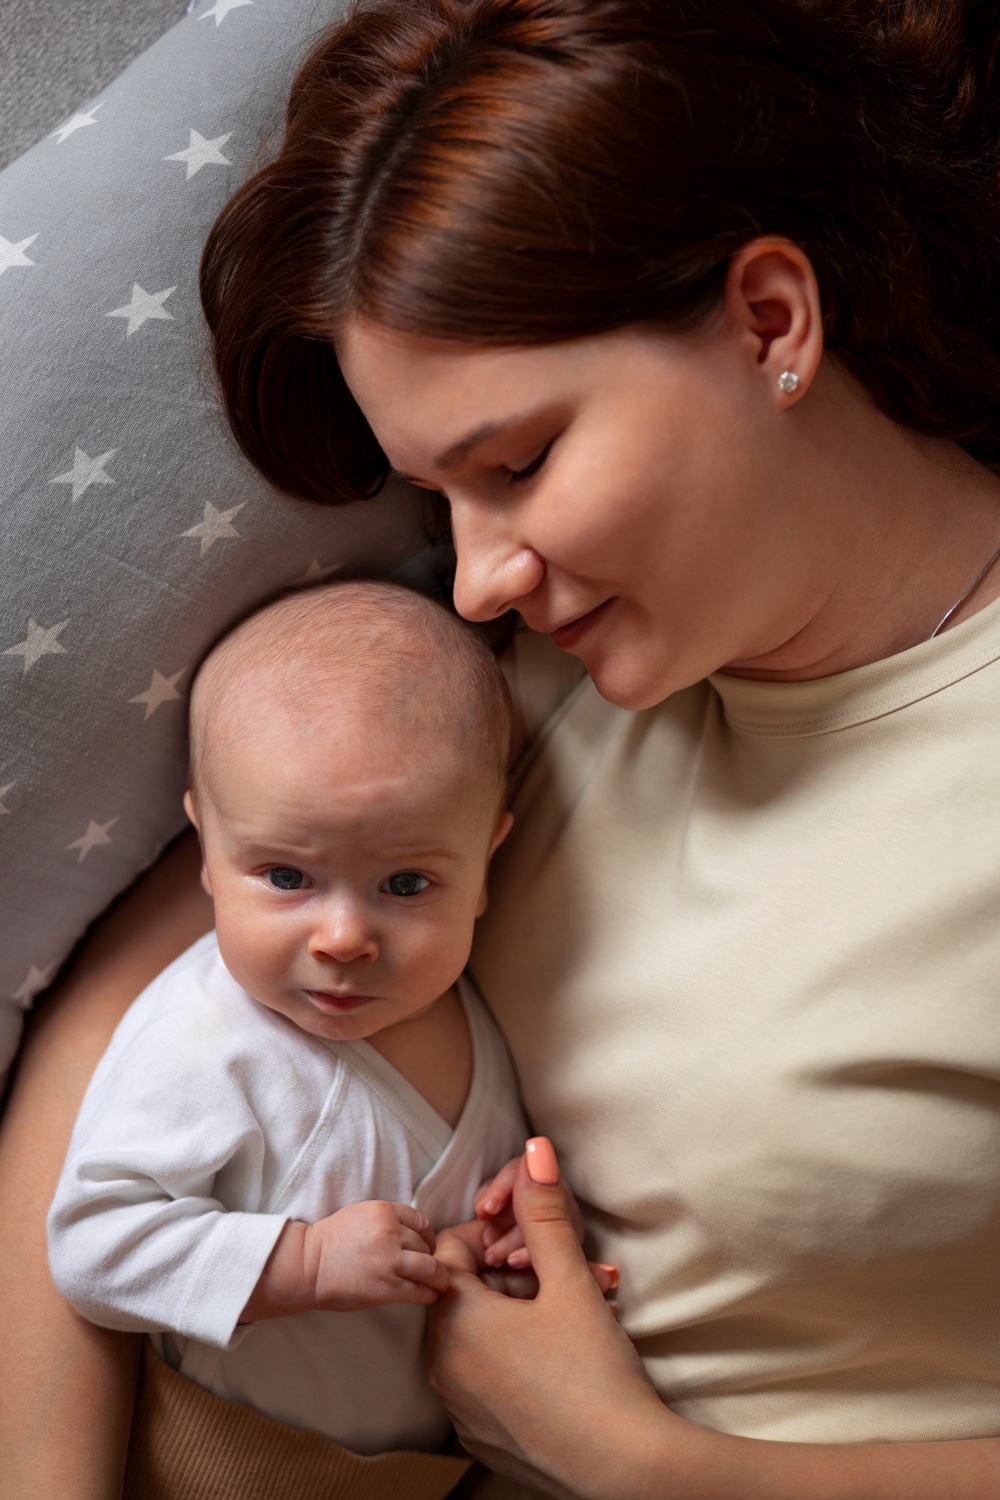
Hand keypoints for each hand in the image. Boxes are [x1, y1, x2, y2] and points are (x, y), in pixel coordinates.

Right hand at [242, 1201, 449, 1321]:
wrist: (308, 1265)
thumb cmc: (331, 1240)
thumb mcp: (362, 1214)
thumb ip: (388, 1220)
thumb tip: (414, 1234)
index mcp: (384, 1211)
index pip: (422, 1222)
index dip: (429, 1237)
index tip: (428, 1247)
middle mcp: (390, 1233)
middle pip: (426, 1246)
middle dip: (431, 1259)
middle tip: (431, 1270)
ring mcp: (390, 1261)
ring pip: (430, 1268)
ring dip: (438, 1278)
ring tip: (439, 1285)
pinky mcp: (387, 1288)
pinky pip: (420, 1290)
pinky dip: (429, 1294)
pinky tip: (429, 1296)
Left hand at [428, 1139, 665, 1498]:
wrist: (625, 1470)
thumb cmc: (595, 1372)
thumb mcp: (569, 1280)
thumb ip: (545, 1211)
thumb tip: (533, 1148)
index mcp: (454, 1321)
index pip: (453, 1250)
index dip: (496, 1236)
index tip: (536, 1245)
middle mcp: (442, 1367)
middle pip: (464, 1295)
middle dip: (510, 1278)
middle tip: (562, 1282)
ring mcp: (458, 1409)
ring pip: (475, 1339)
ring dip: (513, 1319)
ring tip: (567, 1321)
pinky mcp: (478, 1439)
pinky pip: (484, 1382)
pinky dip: (512, 1364)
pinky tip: (558, 1365)